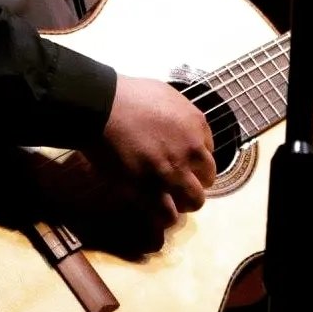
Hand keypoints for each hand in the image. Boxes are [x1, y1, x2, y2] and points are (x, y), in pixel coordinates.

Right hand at [89, 75, 215, 236]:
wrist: (103, 106)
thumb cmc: (129, 95)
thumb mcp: (166, 95)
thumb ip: (180, 114)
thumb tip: (178, 127)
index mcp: (196, 125)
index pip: (209, 151)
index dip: (195, 158)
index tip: (183, 160)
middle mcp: (190, 151)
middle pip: (207, 178)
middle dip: (195, 181)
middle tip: (179, 180)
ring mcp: (172, 172)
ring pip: (194, 201)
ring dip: (184, 201)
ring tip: (170, 199)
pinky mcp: (150, 189)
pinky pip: (167, 215)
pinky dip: (165, 216)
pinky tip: (156, 211)